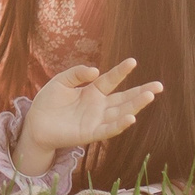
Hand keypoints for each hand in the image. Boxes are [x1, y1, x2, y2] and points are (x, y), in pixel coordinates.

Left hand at [16, 58, 163, 175]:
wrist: (36, 123)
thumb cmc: (48, 101)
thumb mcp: (61, 81)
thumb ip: (77, 73)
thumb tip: (96, 70)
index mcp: (92, 91)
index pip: (111, 80)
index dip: (121, 71)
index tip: (133, 61)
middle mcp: (99, 106)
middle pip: (124, 98)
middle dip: (141, 92)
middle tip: (159, 85)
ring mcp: (97, 120)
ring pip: (121, 112)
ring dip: (136, 105)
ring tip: (150, 95)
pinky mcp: (91, 133)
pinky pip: (109, 129)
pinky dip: (120, 124)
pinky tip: (131, 117)